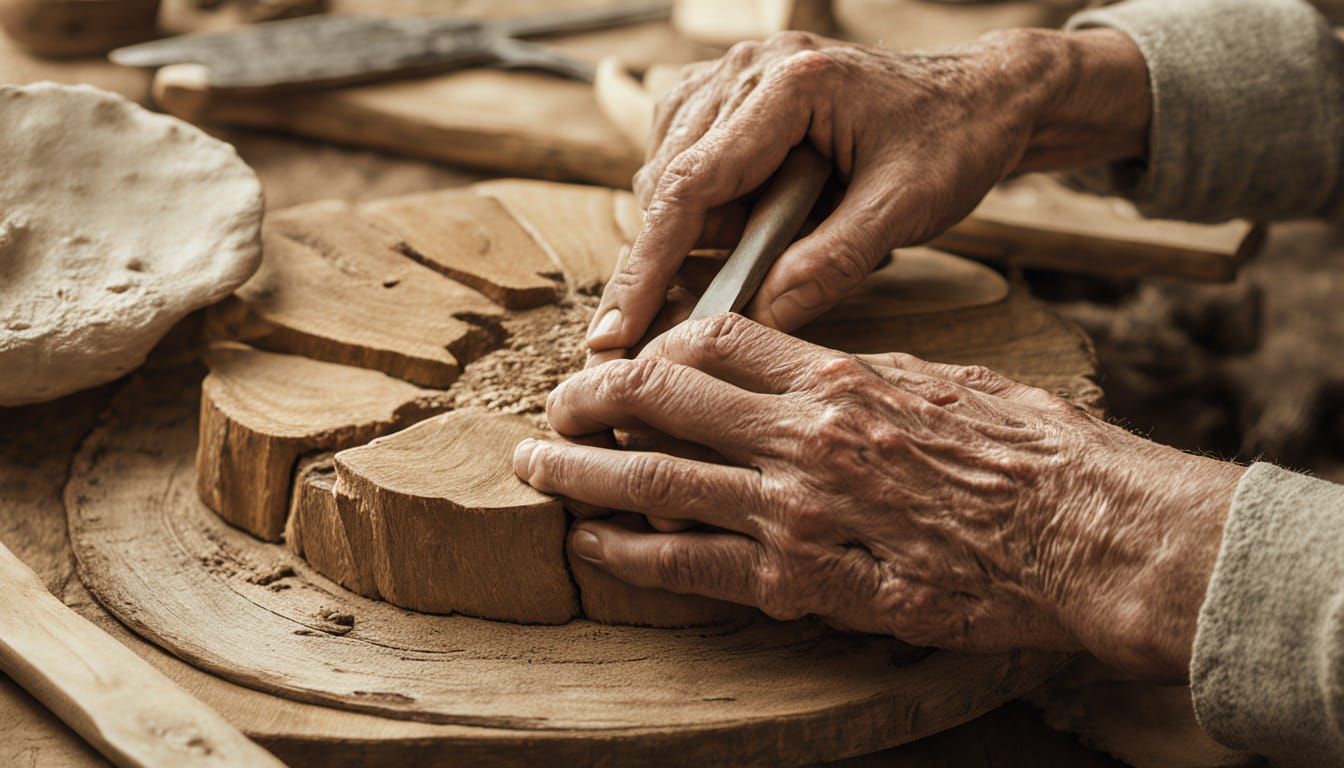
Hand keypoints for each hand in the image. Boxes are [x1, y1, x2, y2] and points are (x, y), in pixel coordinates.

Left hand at [518, 315, 1241, 680]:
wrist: (1084, 533)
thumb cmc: (1034, 452)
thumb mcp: (951, 383)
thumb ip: (867, 379)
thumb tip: (816, 375)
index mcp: (838, 375)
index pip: (715, 336)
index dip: (658, 343)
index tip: (634, 356)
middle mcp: (801, 435)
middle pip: (661, 394)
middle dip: (592, 397)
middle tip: (557, 403)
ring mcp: (795, 510)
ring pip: (654, 479)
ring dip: (582, 471)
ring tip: (537, 467)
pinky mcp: (803, 583)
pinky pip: (693, 566)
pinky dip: (631, 553)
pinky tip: (593, 546)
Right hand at [586, 28, 1150, 357]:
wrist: (979, 96)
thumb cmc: (951, 142)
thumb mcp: (904, 209)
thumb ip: (831, 263)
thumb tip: (757, 321)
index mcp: (790, 85)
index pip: (690, 187)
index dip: (647, 269)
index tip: (615, 335)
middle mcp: (747, 68)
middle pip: (668, 184)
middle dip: (682, 256)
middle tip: (731, 299)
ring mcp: (732, 76)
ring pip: (669, 177)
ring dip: (705, 230)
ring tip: (781, 237)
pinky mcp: (729, 95)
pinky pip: (686, 163)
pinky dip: (709, 208)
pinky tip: (763, 217)